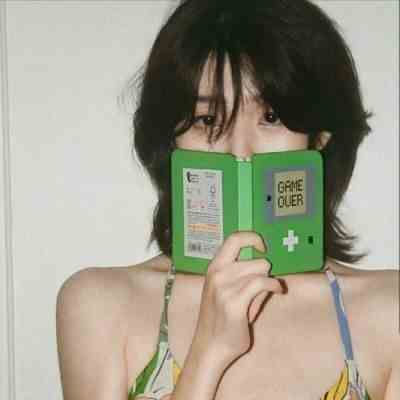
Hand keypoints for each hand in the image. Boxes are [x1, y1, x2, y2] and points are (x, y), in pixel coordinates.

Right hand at [191, 231, 282, 366]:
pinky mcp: (235, 302)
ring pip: (261, 270)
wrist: (210, 347)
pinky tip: (278, 290)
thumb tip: (267, 261)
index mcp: (214, 267)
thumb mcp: (228, 290)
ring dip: (268, 280)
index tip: (263, 246)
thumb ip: (244, 274)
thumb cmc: (221, 319)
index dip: (252, 237)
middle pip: (255, 259)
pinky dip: (274, 285)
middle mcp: (217, 274)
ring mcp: (224, 288)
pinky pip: (262, 283)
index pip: (234, 239)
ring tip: (268, 289)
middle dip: (264, 270)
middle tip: (264, 282)